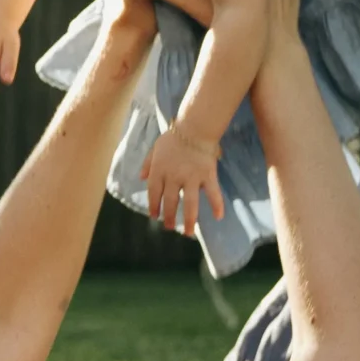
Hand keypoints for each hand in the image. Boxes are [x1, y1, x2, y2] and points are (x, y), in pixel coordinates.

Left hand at [143, 123, 224, 237]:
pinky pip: (213, 193)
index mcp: (159, 170)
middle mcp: (174, 177)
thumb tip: (141, 178)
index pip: (154, 193)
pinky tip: (218, 217)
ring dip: (189, 220)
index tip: (154, 217)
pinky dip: (217, 205)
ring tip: (188, 233)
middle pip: (171, 202)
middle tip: (170, 228)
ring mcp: (192, 178)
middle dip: (169, 217)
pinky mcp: (208, 176)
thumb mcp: (155, 148)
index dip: (154, 206)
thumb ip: (148, 163)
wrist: (195, 127)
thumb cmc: (174, 137)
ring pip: (190, 204)